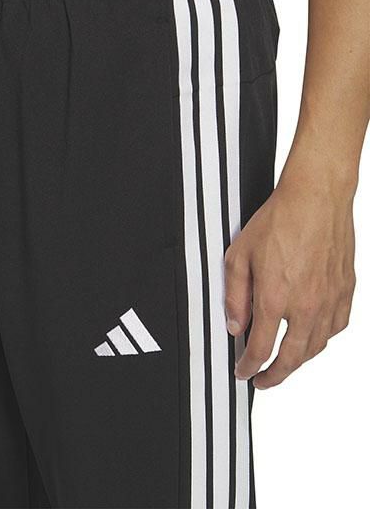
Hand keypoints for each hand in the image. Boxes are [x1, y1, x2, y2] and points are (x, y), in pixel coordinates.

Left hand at [224, 176, 355, 388]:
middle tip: (263, 381)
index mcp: (275, 298)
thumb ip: (235, 296)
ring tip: (284, 363)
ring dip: (298, 361)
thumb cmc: (278, 221)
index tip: (243, 373)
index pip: (259, 349)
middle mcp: (305, 305)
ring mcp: (329, 300)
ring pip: (316, 347)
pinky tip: (311, 337)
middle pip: (291, 358)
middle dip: (274, 376)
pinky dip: (321, 340)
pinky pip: (336, 327)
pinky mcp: (346, 291)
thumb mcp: (239, 257)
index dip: (249, 367)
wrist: (315, 199)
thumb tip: (235, 326)